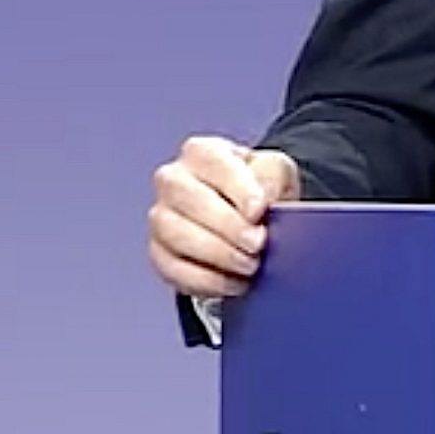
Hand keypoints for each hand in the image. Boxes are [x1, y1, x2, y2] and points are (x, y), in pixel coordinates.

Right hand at [147, 135, 303, 298]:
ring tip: (250, 264)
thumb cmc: (257, 187)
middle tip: (258, 244)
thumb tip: (263, 197)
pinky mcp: (159, 252)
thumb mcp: (275, 170)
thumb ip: (272, 176)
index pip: (215, 164)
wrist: (246, 217)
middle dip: (228, 227)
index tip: (259, 210)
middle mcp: (173, 180)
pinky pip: (174, 269)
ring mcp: (161, 217)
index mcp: (203, 152)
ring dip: (218, 255)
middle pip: (191, 200)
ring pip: (177, 235)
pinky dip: (207, 280)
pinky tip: (235, 282)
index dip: (238, 188)